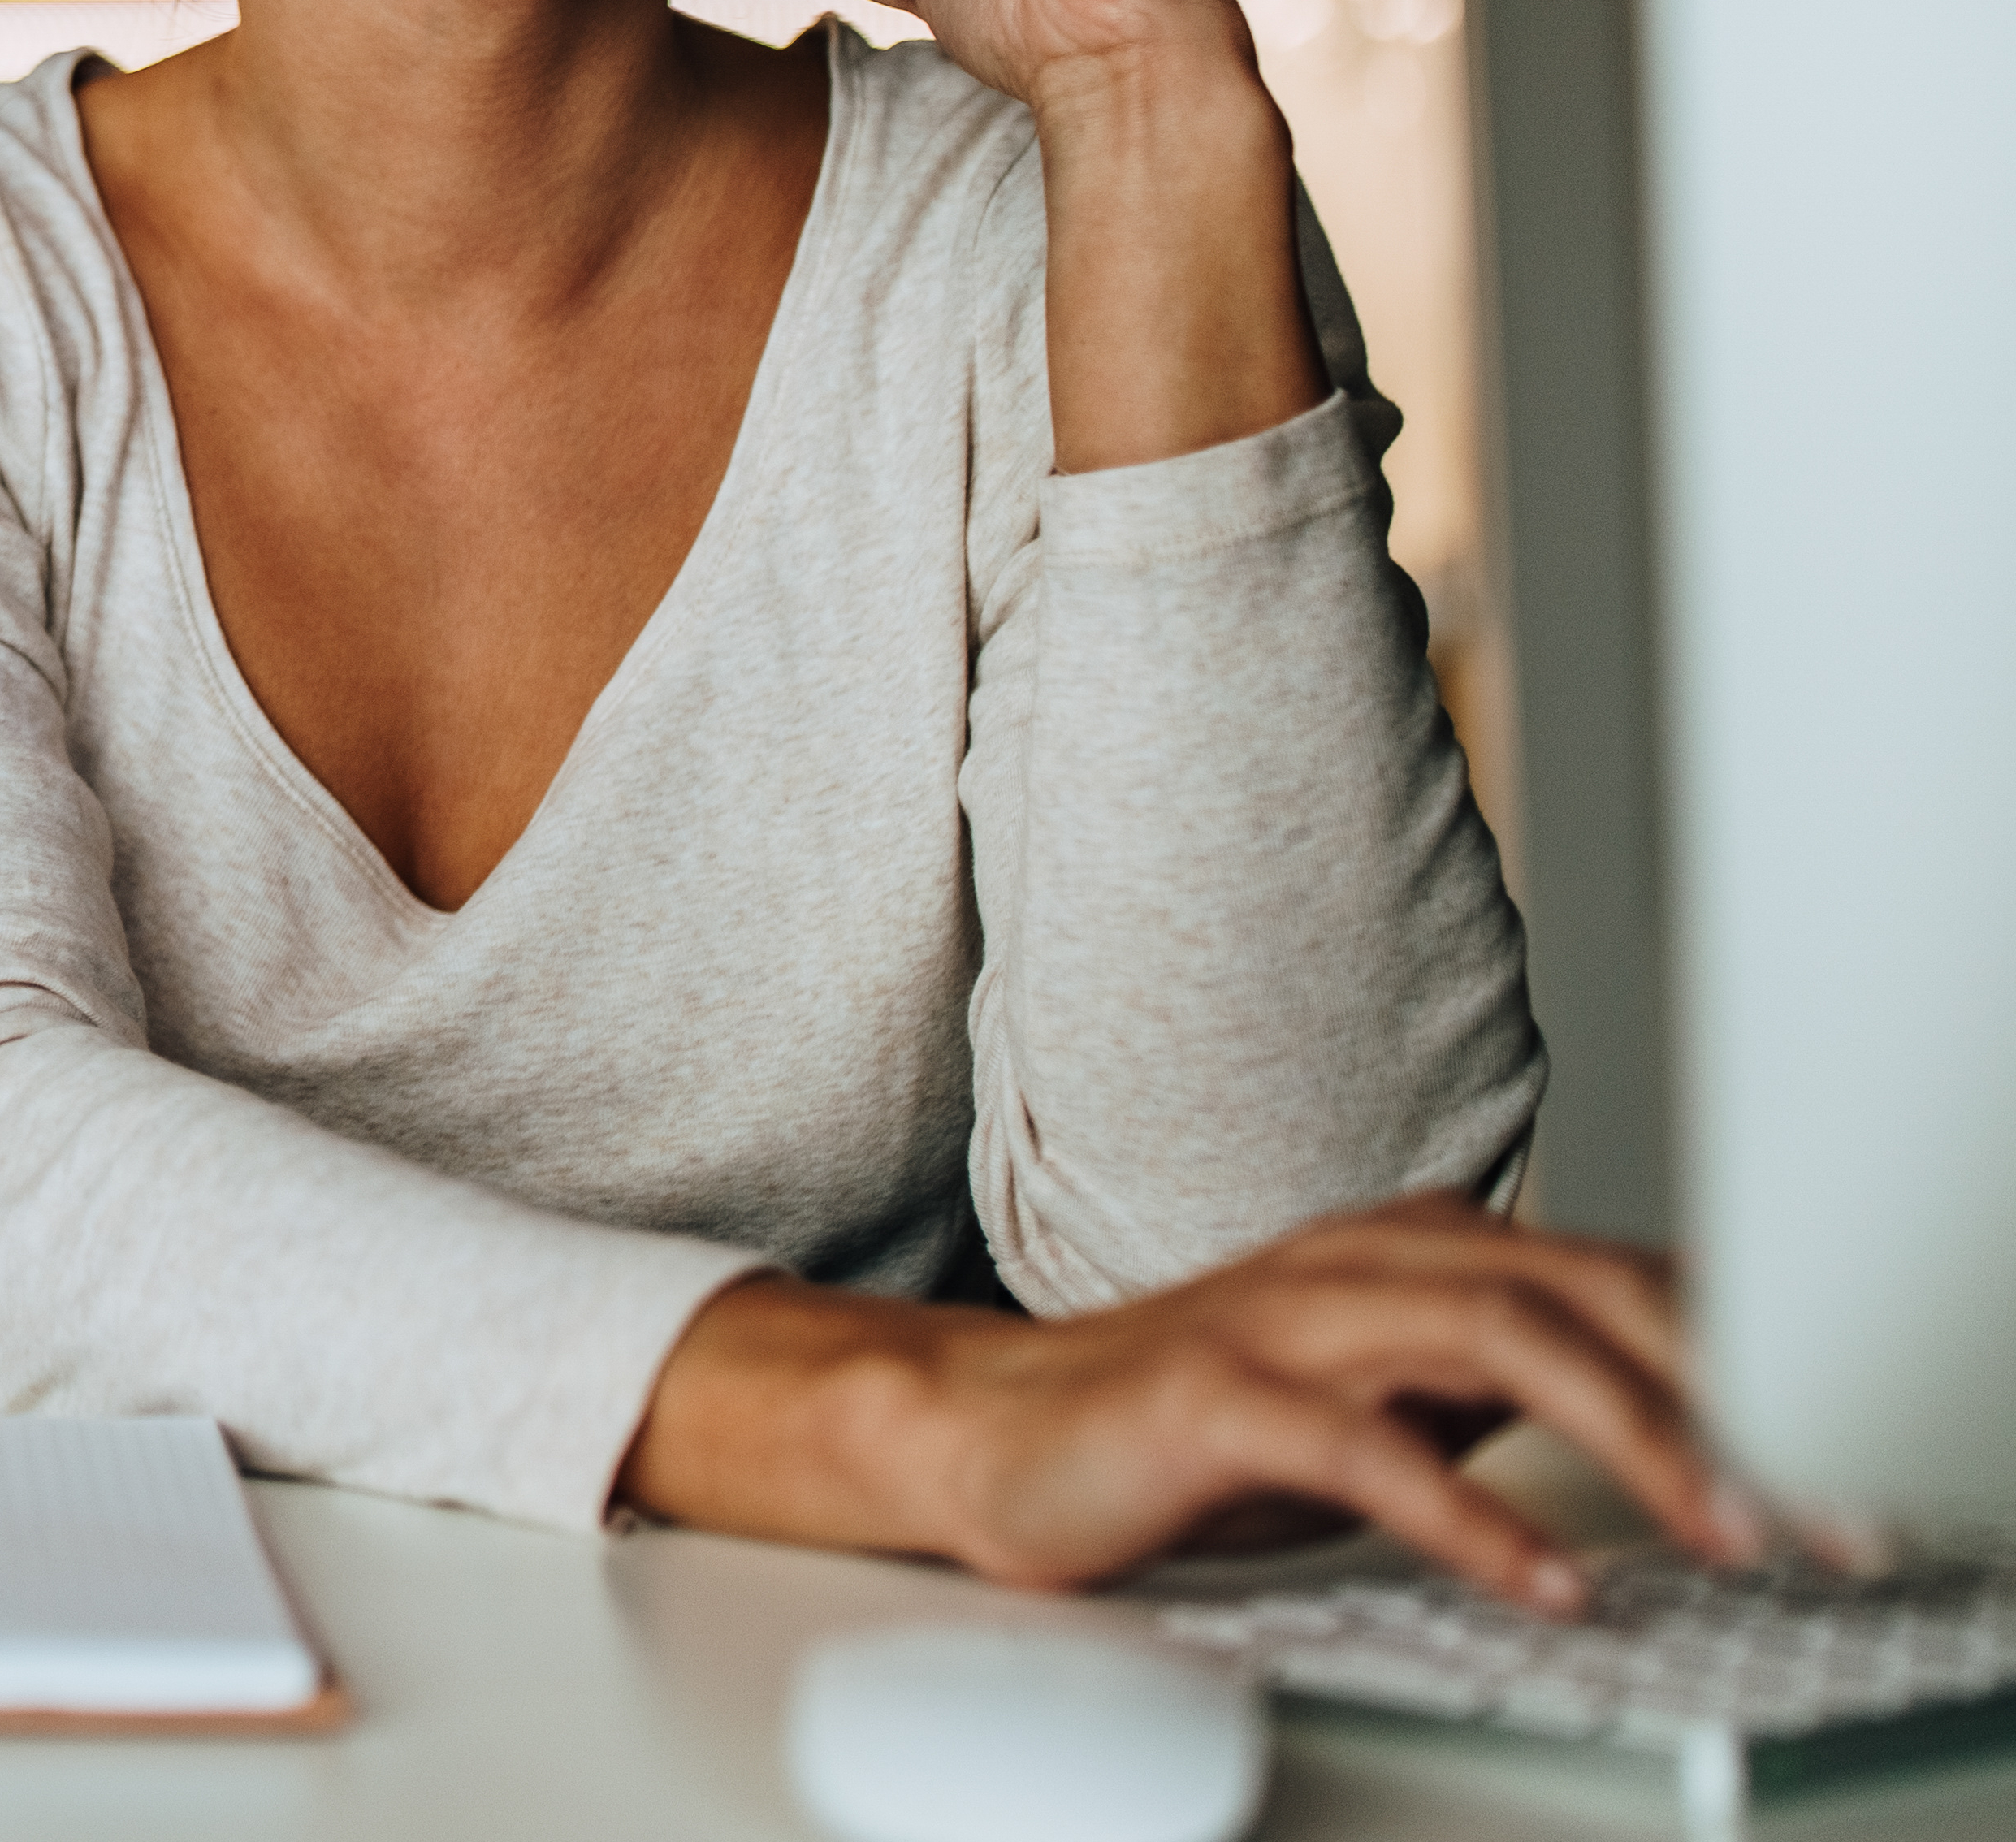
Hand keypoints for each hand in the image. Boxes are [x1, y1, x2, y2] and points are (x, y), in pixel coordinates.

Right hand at [627, 1195, 1757, 1606]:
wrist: (988, 1432)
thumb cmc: (1198, 1427)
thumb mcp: (1392, 1400)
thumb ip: (1513, 1385)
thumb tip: (1690, 1422)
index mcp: (1417, 1249)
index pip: (1620, 1279)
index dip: (1748, 1359)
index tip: (1842, 1460)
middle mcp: (1360, 1258)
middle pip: (1583, 1288)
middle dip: (1725, 1393)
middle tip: (1821, 1506)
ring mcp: (1281, 1317)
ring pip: (1494, 1336)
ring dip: (1631, 1434)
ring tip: (1723, 1529)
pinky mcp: (1209, 1396)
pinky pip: (1362, 1447)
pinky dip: (1470, 1514)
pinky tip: (1545, 1581)